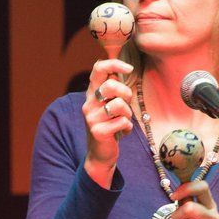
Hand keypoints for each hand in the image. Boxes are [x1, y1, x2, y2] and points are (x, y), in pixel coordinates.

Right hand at [82, 59, 132, 185]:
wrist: (101, 154)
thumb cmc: (110, 126)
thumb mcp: (111, 105)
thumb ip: (113, 89)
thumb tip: (120, 69)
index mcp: (92, 93)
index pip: (98, 69)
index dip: (114, 64)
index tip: (129, 68)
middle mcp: (89, 103)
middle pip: (112, 86)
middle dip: (126, 94)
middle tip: (126, 105)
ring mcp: (91, 118)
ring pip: (120, 105)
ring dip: (127, 114)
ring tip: (122, 121)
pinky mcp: (98, 132)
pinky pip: (123, 122)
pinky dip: (127, 128)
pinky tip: (121, 133)